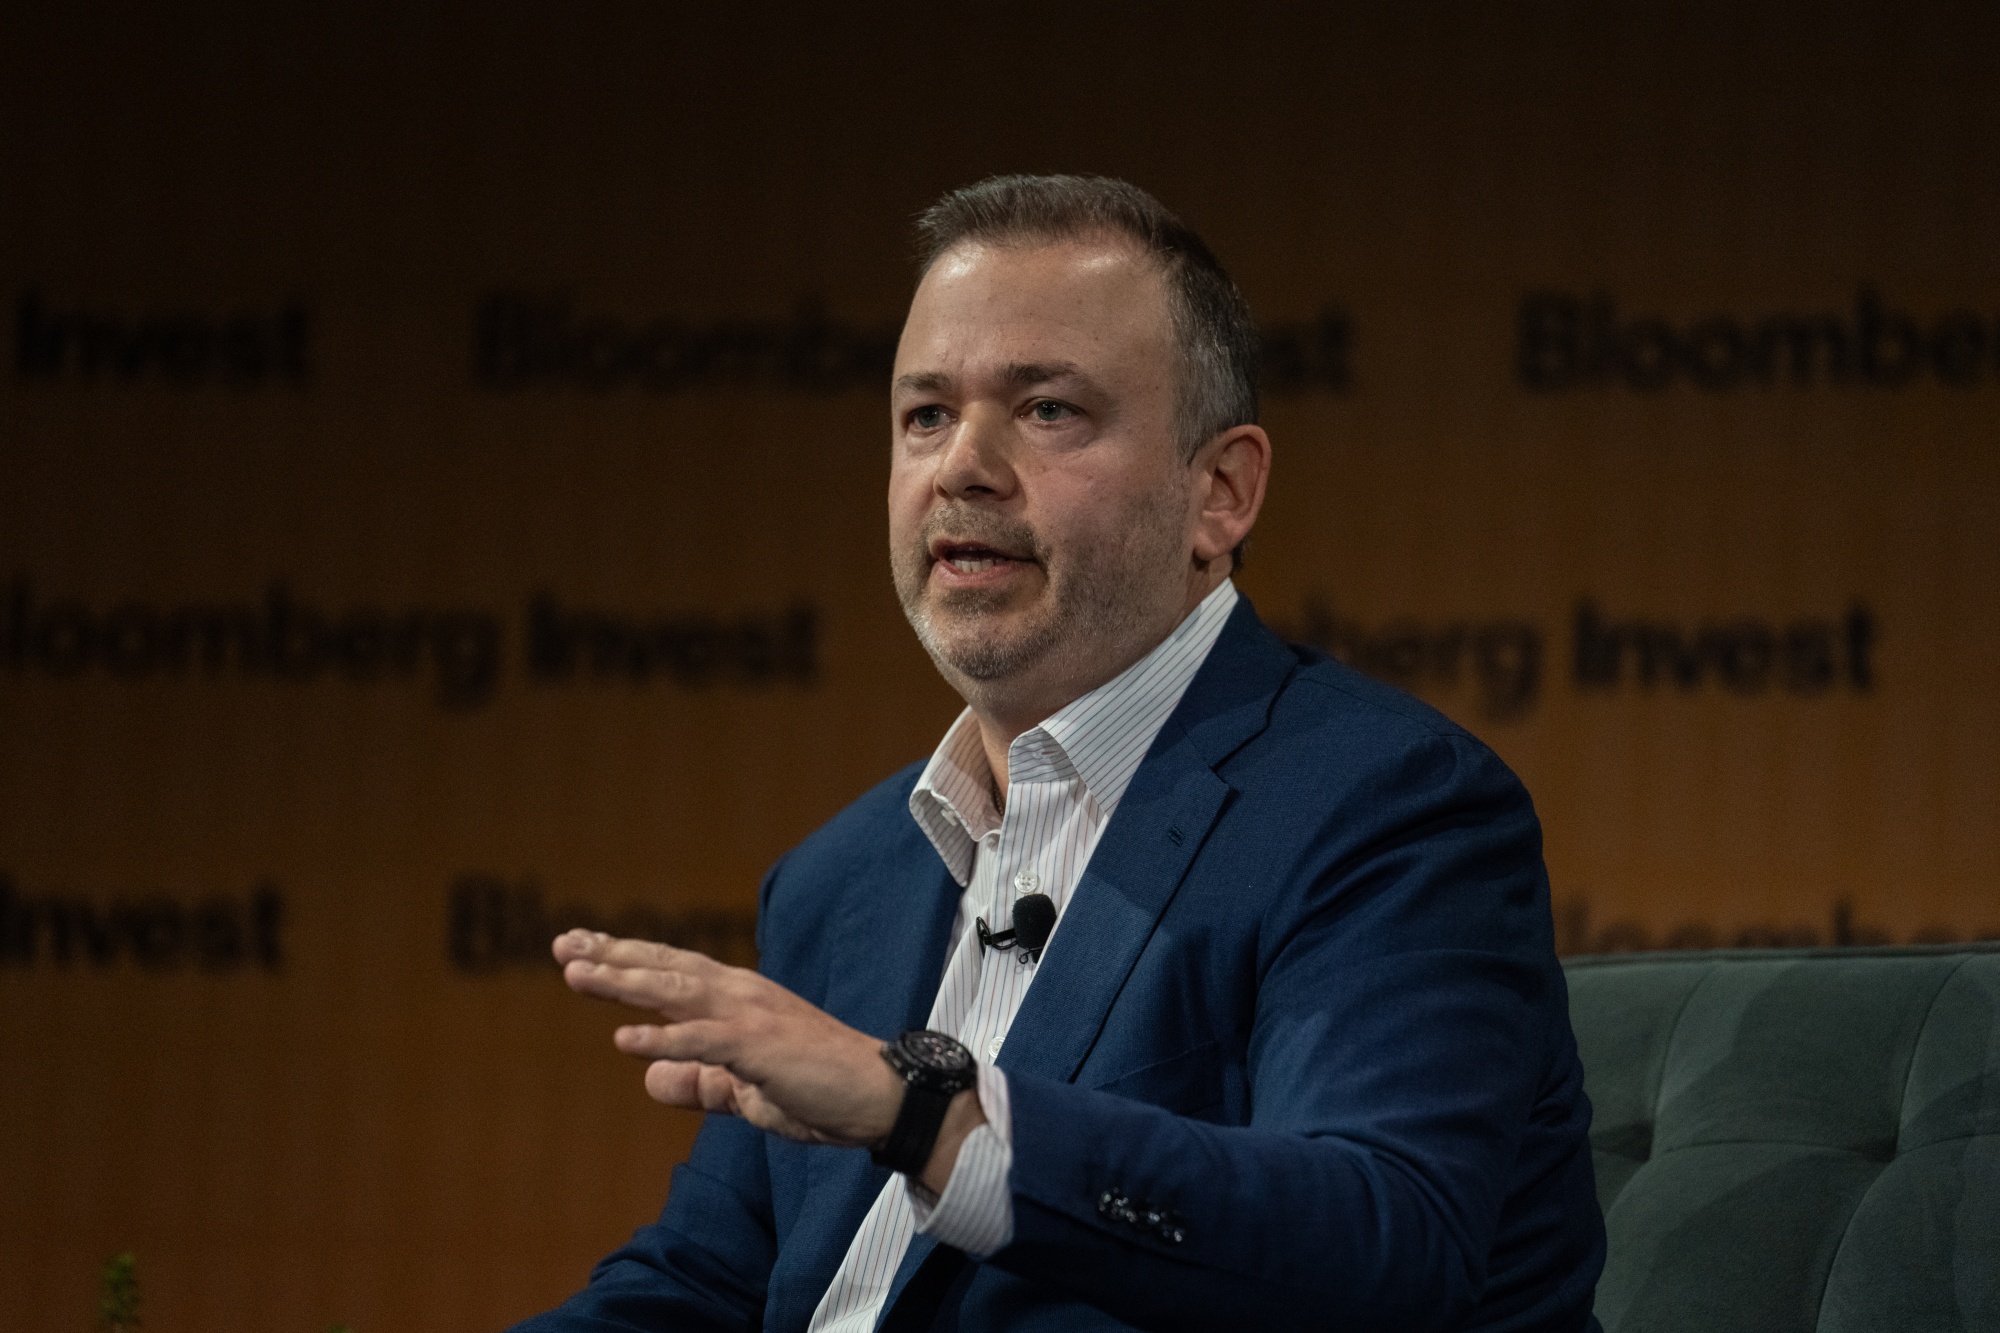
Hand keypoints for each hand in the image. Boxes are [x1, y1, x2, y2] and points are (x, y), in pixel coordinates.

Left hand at [553, 929, 936, 1151]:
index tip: (581, 948)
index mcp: (738, 1000)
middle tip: (564, 945)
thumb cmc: (818, 1091)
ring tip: (578, 975)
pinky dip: (665, 1039)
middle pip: (666, 968)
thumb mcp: (745, 1091)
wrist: (879, 1097)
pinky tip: (626, 1040)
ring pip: (678, 991)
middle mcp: (741, 995)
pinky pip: (704, 1042)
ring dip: (626, 982)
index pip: (672, 971)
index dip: (626, 959)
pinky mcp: (761, 1048)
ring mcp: (751, 1017)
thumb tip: (648, 1076)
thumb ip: (699, 1082)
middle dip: (613, 956)